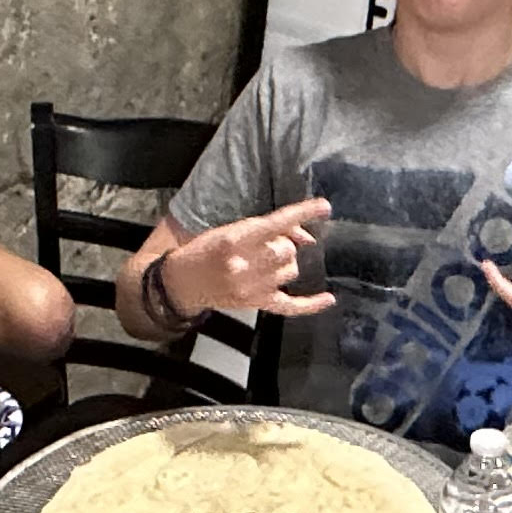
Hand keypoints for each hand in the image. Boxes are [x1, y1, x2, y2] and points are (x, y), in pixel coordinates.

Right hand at [161, 198, 336, 322]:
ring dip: (286, 263)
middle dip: (284, 244)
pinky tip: (328, 298)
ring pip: (291, 271)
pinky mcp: (256, 304)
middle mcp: (245, 265)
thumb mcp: (232, 230)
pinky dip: (310, 304)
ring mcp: (252, 288)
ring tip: (270, 262)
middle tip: (270, 245)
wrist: (183, 282)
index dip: (303, 213)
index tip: (324, 206)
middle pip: (287, 250)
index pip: (276, 223)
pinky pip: (290, 306)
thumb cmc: (207, 250)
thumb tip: (307, 237)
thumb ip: (268, 229)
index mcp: (236, 239)